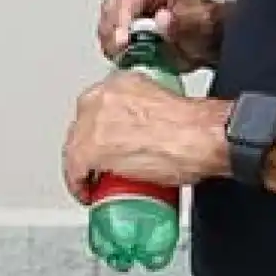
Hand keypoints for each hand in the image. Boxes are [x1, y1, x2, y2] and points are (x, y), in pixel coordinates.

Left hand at [61, 71, 228, 203]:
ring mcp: (93, 123)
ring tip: (95, 183)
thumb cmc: (193, 126)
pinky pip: (74, 171)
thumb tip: (145, 130)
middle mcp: (101, 97)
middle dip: (87, 149)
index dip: (97, 132)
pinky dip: (78, 185)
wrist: (200, 137)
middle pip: (81, 128)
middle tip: (99, 167)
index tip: (105, 147)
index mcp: (119, 82)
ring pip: (74, 148)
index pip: (95, 109)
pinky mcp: (91, 150)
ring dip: (82, 168)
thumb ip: (146, 109)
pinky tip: (87, 193)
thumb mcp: (161, 103)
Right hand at [96, 0, 222, 70]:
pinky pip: (109, 37)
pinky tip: (126, 58)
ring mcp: (130, 8)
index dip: (124, 16)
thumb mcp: (204, 24)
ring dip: (112, 42)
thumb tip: (161, 18)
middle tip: (122, 51)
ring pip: (107, 23)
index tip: (124, 39)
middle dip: (114, 31)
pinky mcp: (123, 27)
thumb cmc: (208, 28)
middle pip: (113, 6)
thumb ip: (184, 21)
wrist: (209, 45)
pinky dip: (114, 50)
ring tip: (126, 57)